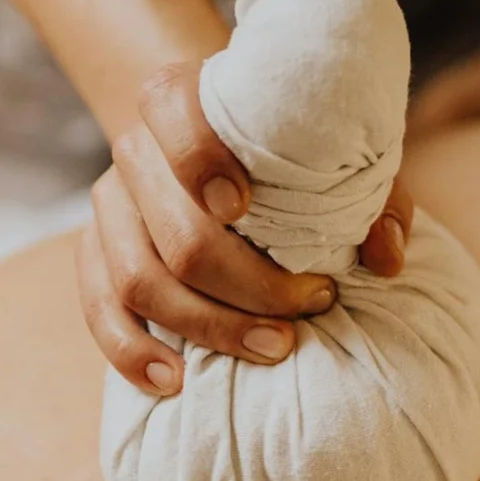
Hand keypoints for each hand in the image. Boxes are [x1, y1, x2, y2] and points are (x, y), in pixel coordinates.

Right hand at [76, 61, 413, 392]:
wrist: (215, 145)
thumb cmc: (286, 152)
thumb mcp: (335, 156)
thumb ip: (369, 197)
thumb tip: (384, 258)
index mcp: (179, 100)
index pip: (170, 112)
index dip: (200, 161)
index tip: (243, 208)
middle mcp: (135, 150)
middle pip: (176, 230)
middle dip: (246, 284)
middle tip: (308, 308)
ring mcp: (109, 206)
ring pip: (137, 279)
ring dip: (207, 324)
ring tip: (271, 347)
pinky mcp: (95, 254)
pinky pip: (98, 309)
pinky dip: (132, 350)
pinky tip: (174, 380)